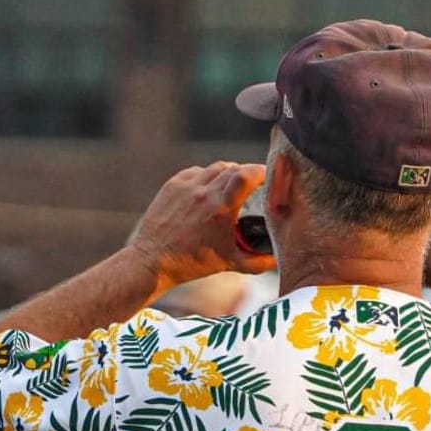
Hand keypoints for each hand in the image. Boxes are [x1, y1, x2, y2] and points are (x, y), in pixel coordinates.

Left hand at [126, 163, 273, 287]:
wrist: (153, 260)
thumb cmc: (191, 262)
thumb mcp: (230, 263)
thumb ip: (258, 262)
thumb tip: (277, 259)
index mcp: (221, 207)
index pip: (247, 174)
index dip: (262, 172)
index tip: (268, 178)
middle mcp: (203, 192)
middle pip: (234, 168)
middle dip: (247, 174)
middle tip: (253, 185)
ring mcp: (186, 186)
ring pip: (216, 168)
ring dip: (228, 173)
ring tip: (232, 187)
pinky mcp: (172, 185)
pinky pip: (196, 172)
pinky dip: (207, 176)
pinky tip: (209, 189)